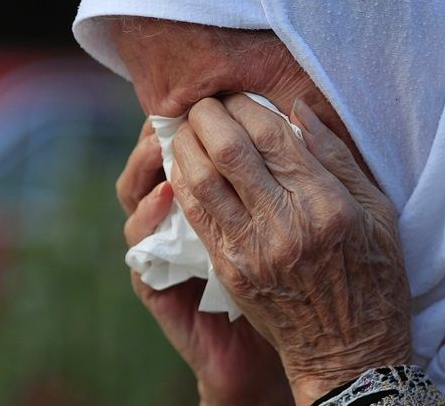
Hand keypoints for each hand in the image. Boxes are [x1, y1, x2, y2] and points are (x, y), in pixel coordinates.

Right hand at [118, 119, 291, 405]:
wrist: (307, 355)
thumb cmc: (306, 283)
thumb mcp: (303, 219)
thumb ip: (293, 174)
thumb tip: (299, 113)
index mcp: (223, 198)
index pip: (198, 143)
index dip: (199, 116)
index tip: (214, 89)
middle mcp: (187, 218)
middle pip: (158, 158)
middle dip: (168, 128)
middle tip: (181, 104)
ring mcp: (169, 251)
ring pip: (137, 194)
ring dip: (146, 163)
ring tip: (163, 139)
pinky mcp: (159, 286)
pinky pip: (142, 247)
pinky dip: (149, 218)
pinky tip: (166, 196)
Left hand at [170, 95, 411, 404]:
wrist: (350, 352)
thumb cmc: (374, 276)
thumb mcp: (378, 212)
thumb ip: (338, 157)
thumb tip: (299, 109)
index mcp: (326, 205)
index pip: (271, 136)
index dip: (245, 105)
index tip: (235, 93)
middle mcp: (286, 225)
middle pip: (229, 150)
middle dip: (206, 116)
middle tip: (202, 103)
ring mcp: (253, 250)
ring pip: (202, 180)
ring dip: (186, 145)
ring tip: (185, 127)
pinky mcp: (232, 272)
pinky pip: (197, 216)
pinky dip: (183, 184)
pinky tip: (183, 166)